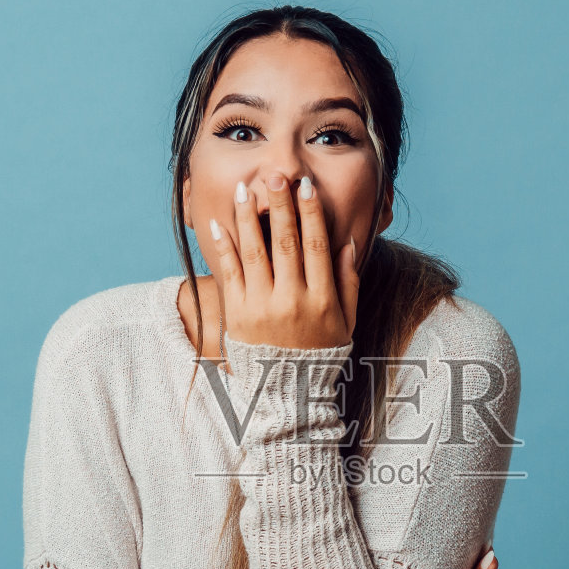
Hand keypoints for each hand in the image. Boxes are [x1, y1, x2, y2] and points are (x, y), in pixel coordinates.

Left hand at [208, 173, 360, 348]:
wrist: (286, 393)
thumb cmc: (319, 355)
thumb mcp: (345, 323)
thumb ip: (348, 282)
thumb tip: (347, 242)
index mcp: (321, 300)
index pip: (316, 246)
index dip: (311, 213)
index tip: (306, 187)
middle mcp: (291, 300)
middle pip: (286, 242)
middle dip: (280, 206)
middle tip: (276, 176)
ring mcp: (261, 307)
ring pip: (255, 252)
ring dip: (248, 217)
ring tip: (243, 188)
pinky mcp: (237, 314)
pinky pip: (229, 273)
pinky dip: (224, 245)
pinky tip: (220, 222)